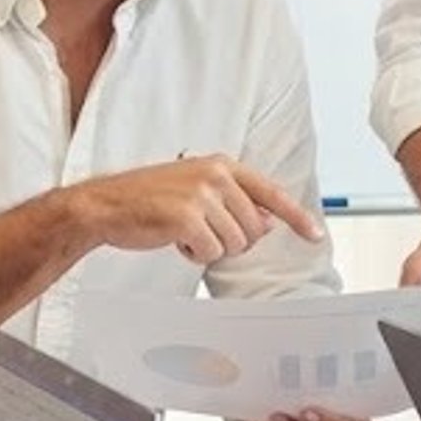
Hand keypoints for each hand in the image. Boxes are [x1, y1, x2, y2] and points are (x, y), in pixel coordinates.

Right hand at [76, 159, 323, 268]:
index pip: (271, 193)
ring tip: (183, 232)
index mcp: (222, 165)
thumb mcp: (196, 190)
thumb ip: (234, 202)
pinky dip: (193, 255)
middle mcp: (216, 175)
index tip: (315, 235)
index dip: (296, 217)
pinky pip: (210, 253)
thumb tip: (268, 222)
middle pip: (254, 229)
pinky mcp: (187, 217)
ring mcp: (202, 194)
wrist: (105, 205)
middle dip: (231, 240)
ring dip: (210, 248)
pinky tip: (174, 240)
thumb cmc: (148, 200)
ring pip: (234, 244)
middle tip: (200, 231)